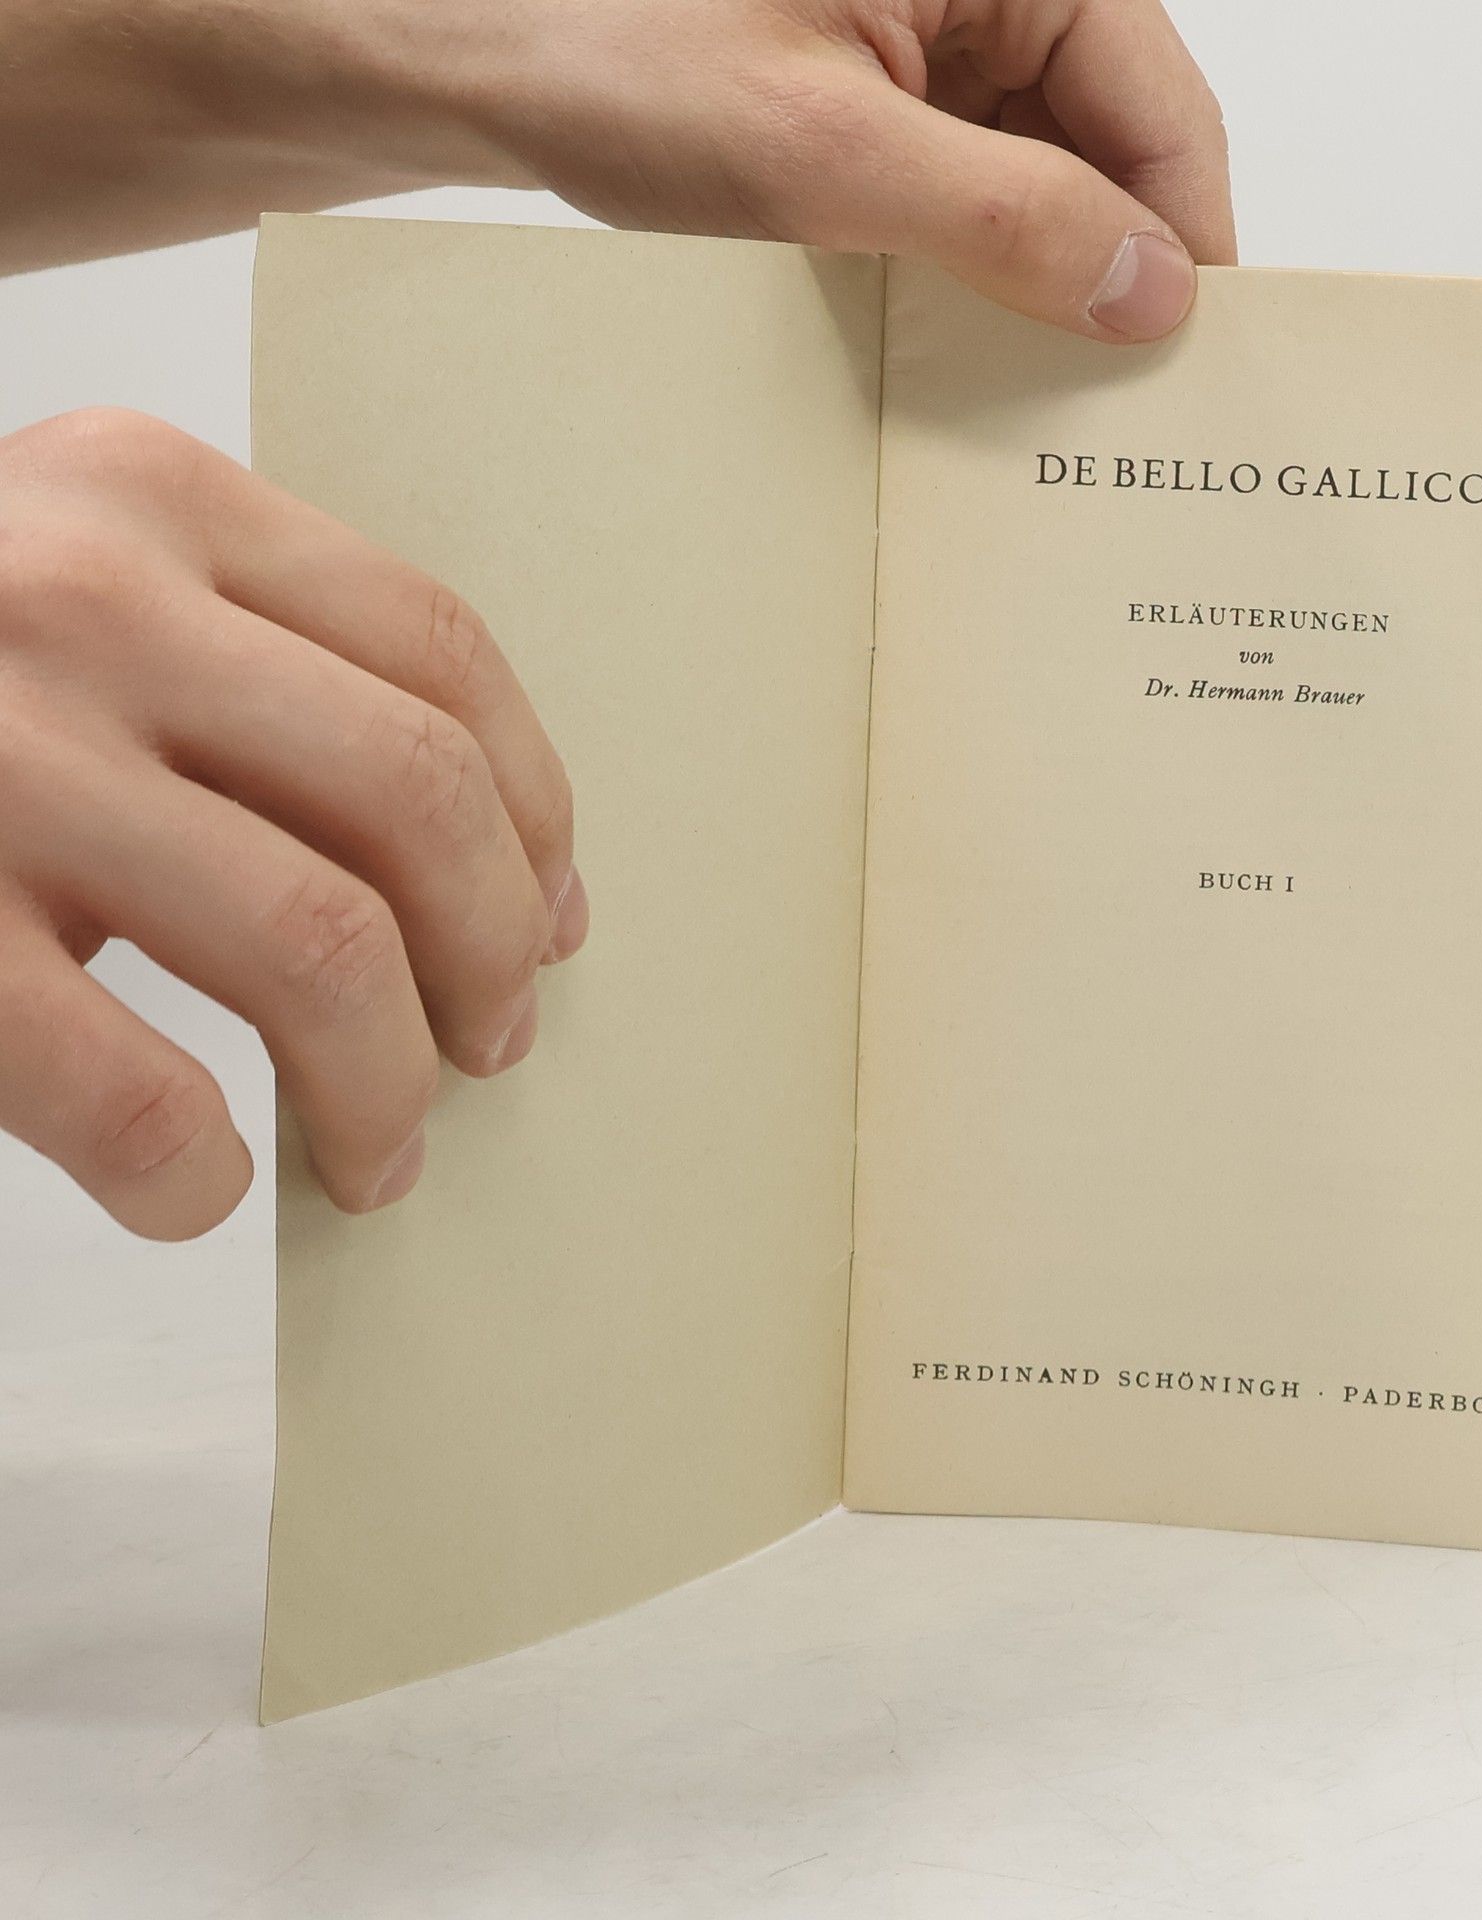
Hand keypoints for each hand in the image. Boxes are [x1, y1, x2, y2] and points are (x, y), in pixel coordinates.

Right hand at [0, 409, 584, 1239]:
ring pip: (315, 945)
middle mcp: (77, 599)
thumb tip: (511, 872)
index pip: (440, 656)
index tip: (556, 920)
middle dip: (492, 957)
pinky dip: (198, 1168)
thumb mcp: (77, 585)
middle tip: (491, 1053)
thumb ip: (257, 666)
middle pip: (413, 799)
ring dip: (383, 1082)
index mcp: (148, 499)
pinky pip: (125, 1090)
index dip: (537, 812)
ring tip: (380, 1153)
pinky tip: (204, 1184)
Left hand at [459, 0, 1236, 340]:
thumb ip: (1005, 216)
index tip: (1182, 363)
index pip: (1158, 102)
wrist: (467, 54)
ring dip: (1037, 272)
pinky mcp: (881, 79)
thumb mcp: (825, 153)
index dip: (1181, 238)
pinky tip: (958, 335)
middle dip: (1109, 262)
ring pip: (1043, 166)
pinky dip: (972, 258)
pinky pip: (970, 176)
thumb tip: (1151, 290)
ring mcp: (931, 28)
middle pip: (1110, 136)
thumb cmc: (611, 53)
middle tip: (1107, 402)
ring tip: (1031, 387)